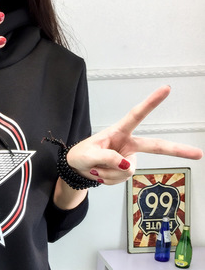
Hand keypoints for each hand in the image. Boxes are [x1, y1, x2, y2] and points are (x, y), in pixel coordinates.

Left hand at [66, 85, 202, 184]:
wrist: (77, 169)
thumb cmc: (81, 155)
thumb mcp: (88, 155)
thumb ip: (106, 158)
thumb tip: (127, 166)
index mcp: (119, 131)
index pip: (136, 115)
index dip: (151, 103)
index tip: (166, 89)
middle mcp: (128, 144)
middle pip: (156, 146)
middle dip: (177, 150)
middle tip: (198, 155)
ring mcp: (128, 158)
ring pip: (126, 171)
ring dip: (108, 174)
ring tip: (97, 168)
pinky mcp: (125, 170)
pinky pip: (120, 180)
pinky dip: (108, 180)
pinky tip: (101, 174)